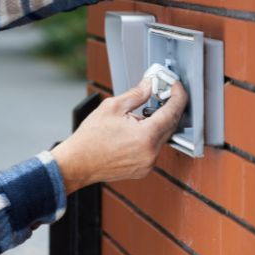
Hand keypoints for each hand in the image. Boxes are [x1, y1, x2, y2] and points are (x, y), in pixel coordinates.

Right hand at [51, 78, 186, 193]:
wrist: (77, 163)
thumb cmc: (89, 139)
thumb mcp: (112, 107)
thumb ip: (136, 95)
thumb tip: (149, 86)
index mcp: (145, 136)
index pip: (172, 112)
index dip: (177, 96)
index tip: (176, 86)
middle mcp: (151, 153)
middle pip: (171, 125)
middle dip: (169, 107)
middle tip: (161, 93)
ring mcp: (148, 164)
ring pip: (163, 137)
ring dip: (158, 123)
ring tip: (143, 113)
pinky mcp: (143, 169)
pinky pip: (154, 149)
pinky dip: (151, 136)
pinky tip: (137, 129)